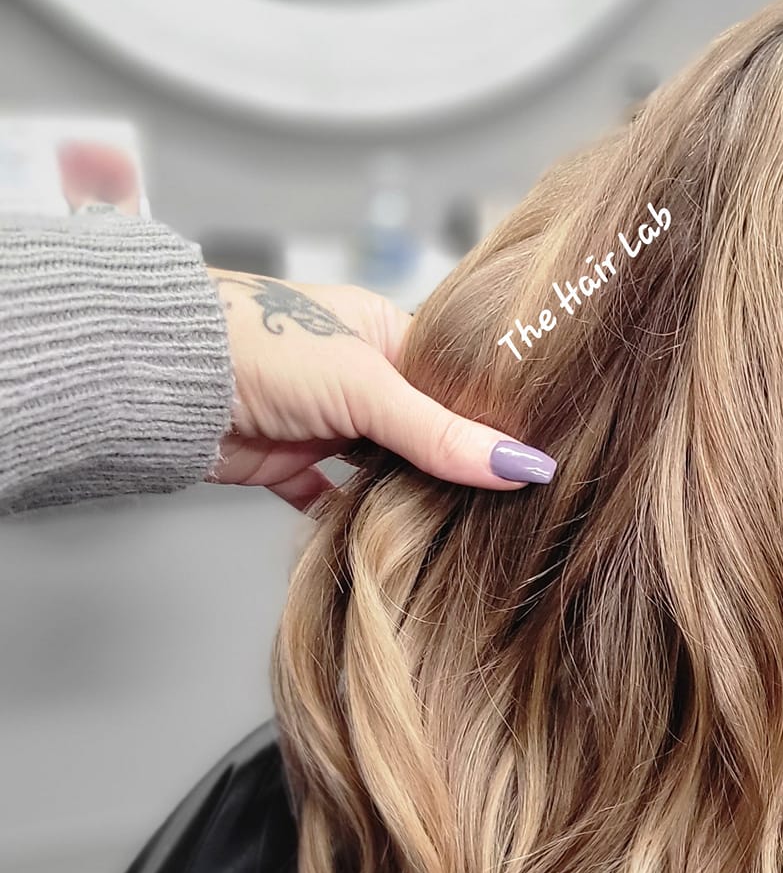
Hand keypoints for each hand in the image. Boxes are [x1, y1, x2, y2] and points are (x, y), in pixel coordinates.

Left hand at [210, 270, 555, 510]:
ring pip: (381, 467)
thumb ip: (443, 434)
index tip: (531, 461)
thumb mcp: (369, 388)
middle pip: (422, 428)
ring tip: (460, 529)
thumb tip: (522, 465)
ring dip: (406, 494)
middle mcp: (358, 373)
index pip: (454, 380)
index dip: (489, 419)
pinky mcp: (288, 462)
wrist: (161, 375)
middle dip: (451, 464)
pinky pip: (332, 498)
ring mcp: (323, 420)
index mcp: (384, 331)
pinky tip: (388, 541)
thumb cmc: (262, 345)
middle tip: (504, 507)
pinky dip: (353, 518)